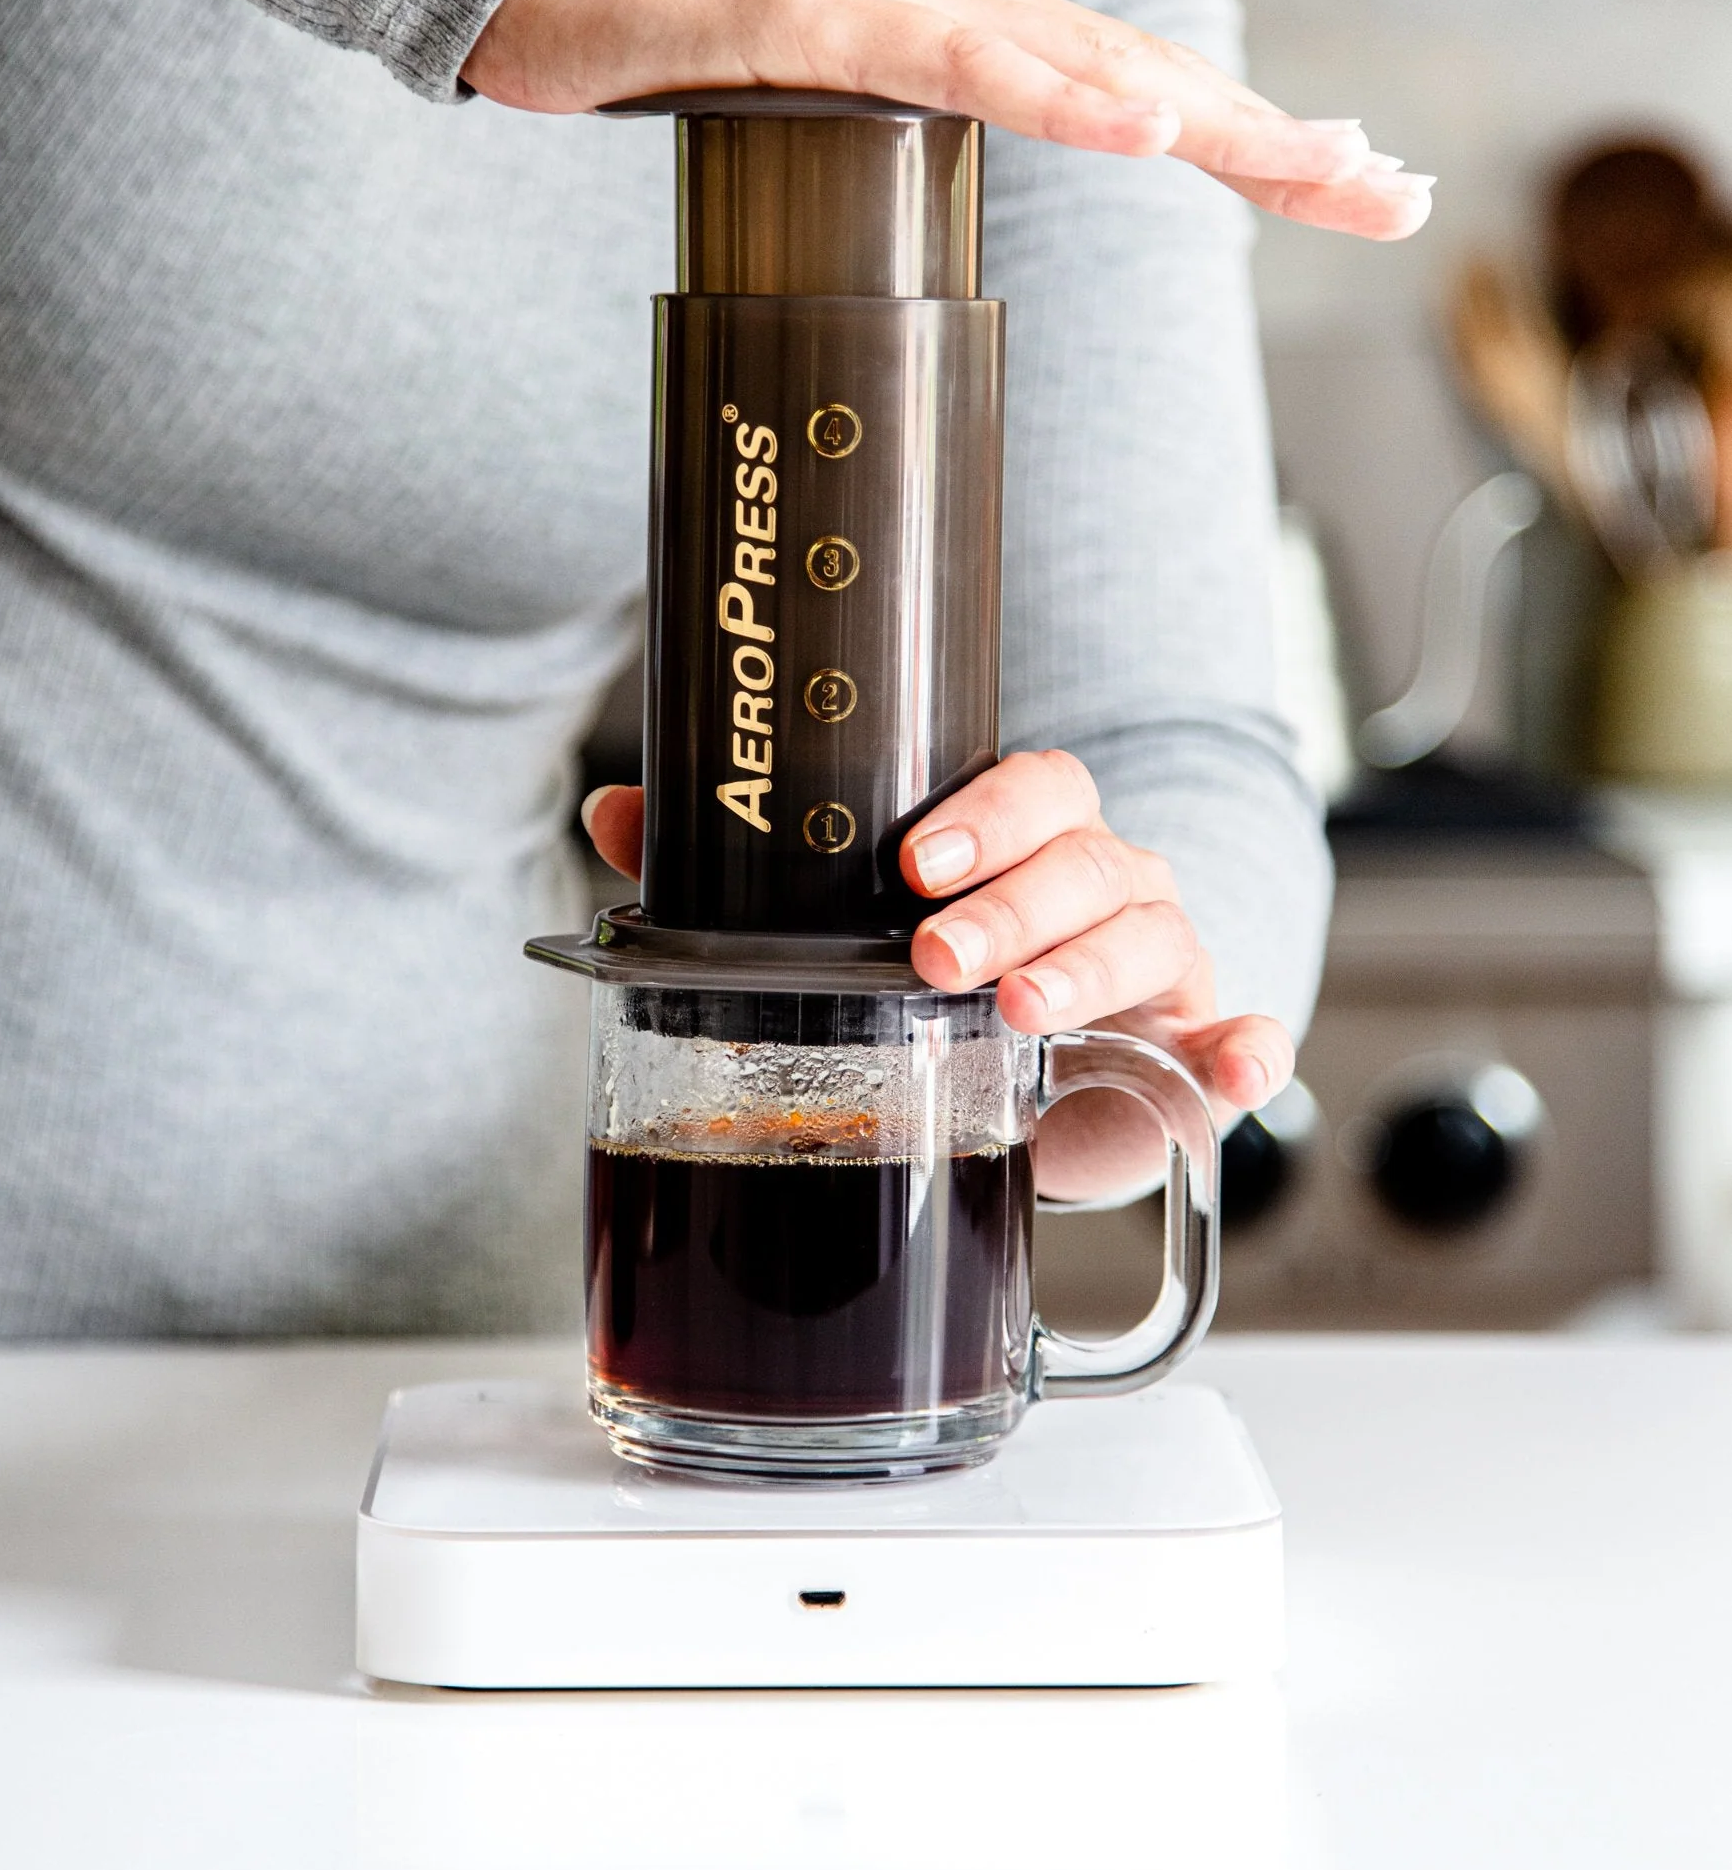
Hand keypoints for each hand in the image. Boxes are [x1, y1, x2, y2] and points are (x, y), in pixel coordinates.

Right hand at [465, 0, 1431, 239]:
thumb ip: (907, 149)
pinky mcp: (815, 11)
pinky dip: (1054, 91)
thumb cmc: (677, 55)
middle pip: (1148, 74)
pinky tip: (1138, 123)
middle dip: (1278, 138)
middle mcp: (957, 3)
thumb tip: (963, 209)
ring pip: (1084, 61)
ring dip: (1209, 116)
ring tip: (1319, 164)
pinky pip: (953, 58)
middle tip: (1391, 190)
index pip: (1137, 94)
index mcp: (970, 41)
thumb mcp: (822, 126)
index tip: (1352, 190)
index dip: (1252, 142)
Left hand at [581, 752, 1293, 1204]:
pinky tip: (1236, 1067)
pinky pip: (1242, 1040)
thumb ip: (744, 875)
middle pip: (1088, 857)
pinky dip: (1251, 1050)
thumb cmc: (951, 984)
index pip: (1035, 788)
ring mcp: (1160, 967)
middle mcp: (1106, 887)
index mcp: (1030, 843)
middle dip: (1013, 903)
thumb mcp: (855, 932)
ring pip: (1150, 934)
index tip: (912, 859)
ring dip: (1088, 969)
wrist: (1051, 1081)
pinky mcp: (1191, 1054)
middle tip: (937, 956)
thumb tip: (618, 812)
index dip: (983, 813)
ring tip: (1021, 1013)